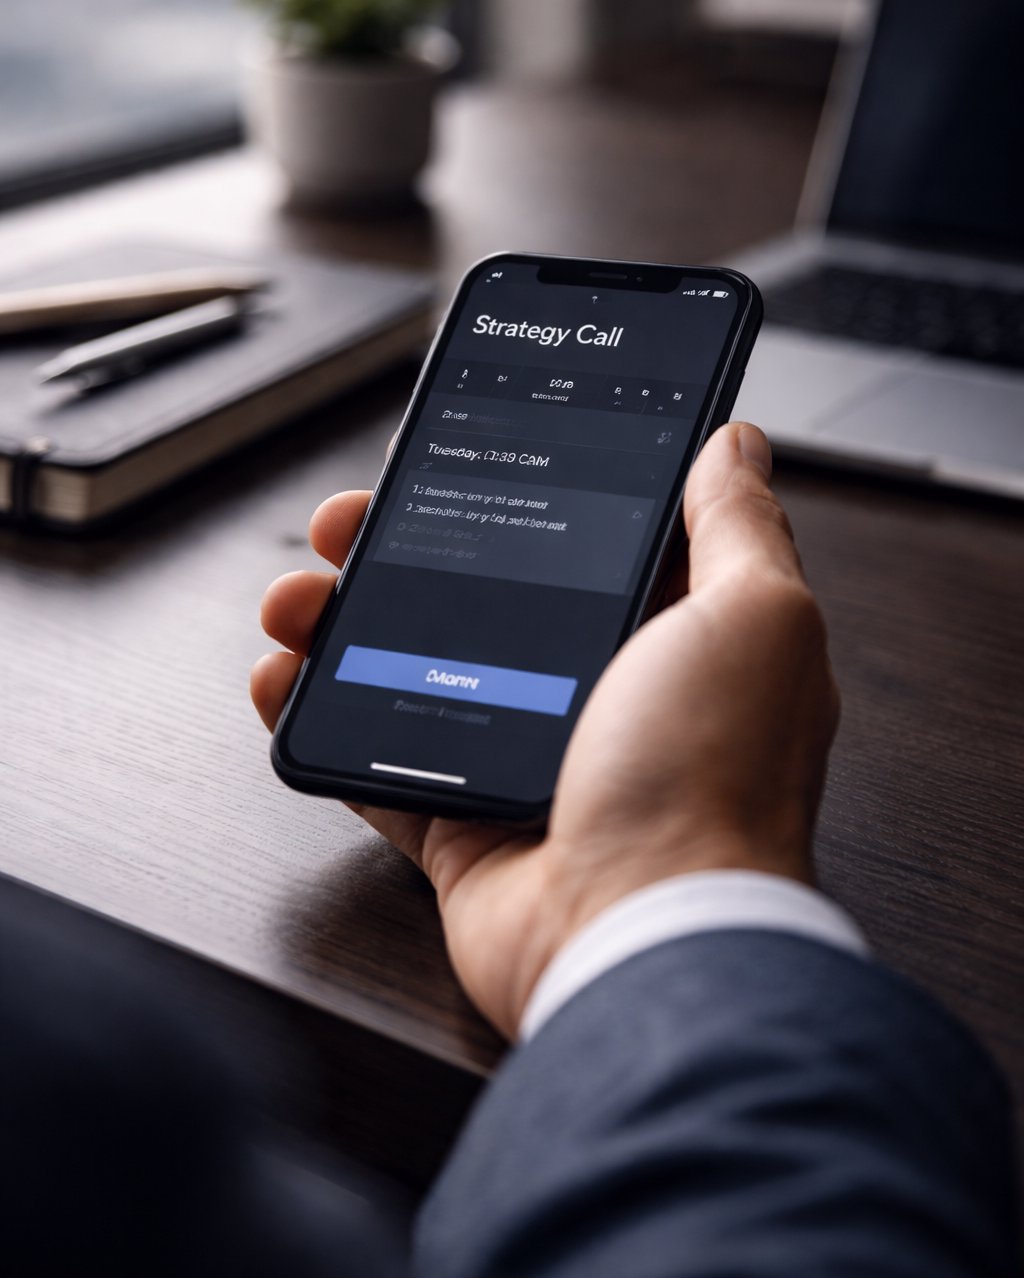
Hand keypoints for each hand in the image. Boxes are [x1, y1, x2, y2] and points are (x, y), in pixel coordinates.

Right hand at [252, 423, 838, 1039]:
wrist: (647, 934)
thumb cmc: (714, 775)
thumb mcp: (754, 615)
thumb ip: (737, 523)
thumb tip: (734, 442)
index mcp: (670, 639)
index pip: (577, 540)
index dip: (512, 492)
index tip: (450, 458)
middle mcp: (599, 696)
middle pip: (477, 597)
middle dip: (399, 550)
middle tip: (344, 523)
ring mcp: (525, 762)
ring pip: (412, 670)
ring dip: (340, 625)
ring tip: (295, 599)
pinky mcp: (464, 828)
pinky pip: (374, 763)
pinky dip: (319, 719)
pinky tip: (281, 679)